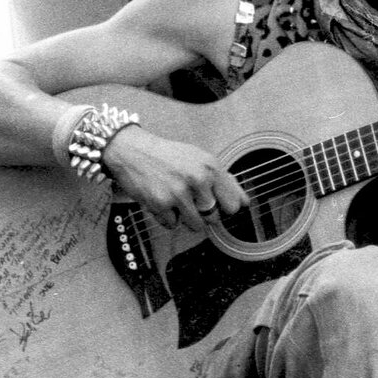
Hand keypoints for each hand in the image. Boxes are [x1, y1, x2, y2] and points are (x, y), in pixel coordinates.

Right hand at [99, 126, 243, 234]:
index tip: (215, 203)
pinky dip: (167, 217)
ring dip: (186, 218)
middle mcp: (197, 179)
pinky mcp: (160, 204)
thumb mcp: (200, 159)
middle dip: (204, 214)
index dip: (224, 208)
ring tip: (176, 200)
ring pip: (196, 226)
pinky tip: (161, 200)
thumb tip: (245, 203)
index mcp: (211, 167)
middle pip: (215, 219)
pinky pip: (173, 225)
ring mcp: (178, 193)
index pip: (234, 206)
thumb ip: (225, 181)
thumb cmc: (169, 157)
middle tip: (190, 200)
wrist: (131, 151)